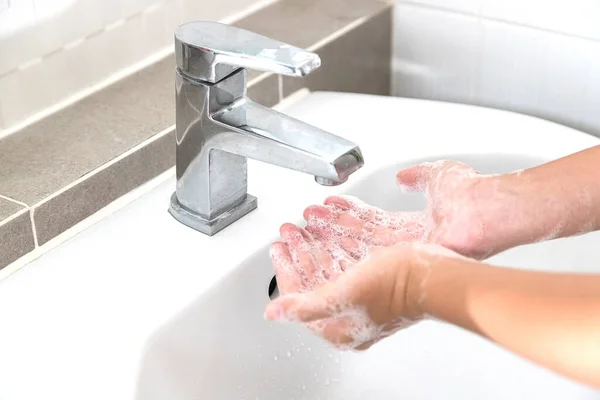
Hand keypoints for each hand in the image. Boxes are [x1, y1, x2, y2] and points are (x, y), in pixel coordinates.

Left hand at [267, 231, 461, 349]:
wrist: (433, 275)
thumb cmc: (395, 286)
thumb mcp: (342, 295)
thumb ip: (305, 305)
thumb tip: (273, 313)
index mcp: (338, 327)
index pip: (300, 299)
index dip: (286, 271)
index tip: (278, 249)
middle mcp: (349, 316)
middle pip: (314, 282)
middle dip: (300, 253)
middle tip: (288, 233)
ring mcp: (363, 300)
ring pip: (329, 270)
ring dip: (314, 247)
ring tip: (302, 227)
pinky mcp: (375, 285)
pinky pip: (346, 264)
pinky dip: (335, 246)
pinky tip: (328, 231)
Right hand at [302, 160, 500, 260]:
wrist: (488, 210)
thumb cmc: (472, 193)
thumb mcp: (436, 175)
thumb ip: (417, 176)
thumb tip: (402, 176)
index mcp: (413, 224)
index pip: (372, 220)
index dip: (349, 213)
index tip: (328, 206)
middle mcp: (406, 243)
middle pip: (361, 235)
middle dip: (333, 226)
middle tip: (309, 220)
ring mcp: (405, 253)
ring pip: (359, 245)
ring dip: (333, 234)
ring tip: (309, 225)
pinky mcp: (404, 260)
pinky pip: (368, 253)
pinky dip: (345, 244)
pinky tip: (325, 237)